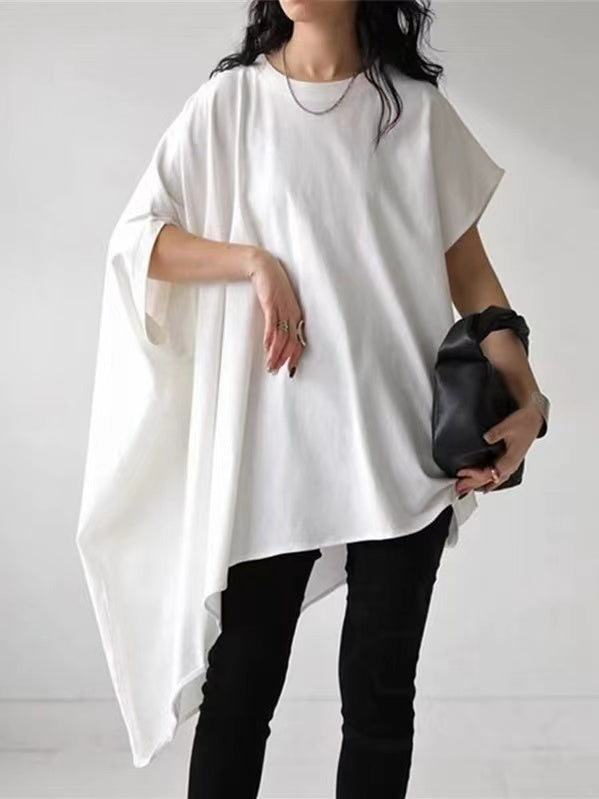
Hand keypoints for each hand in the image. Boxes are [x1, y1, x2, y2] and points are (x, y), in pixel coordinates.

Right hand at [248, 249, 305, 375]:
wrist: (264, 267)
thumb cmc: (272, 287)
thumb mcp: (280, 305)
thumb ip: (281, 320)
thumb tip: (276, 340)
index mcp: (297, 316)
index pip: (300, 341)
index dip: (296, 356)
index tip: (291, 369)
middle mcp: (293, 314)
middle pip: (291, 342)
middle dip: (283, 359)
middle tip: (276, 371)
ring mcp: (283, 309)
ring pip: (281, 336)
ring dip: (275, 353)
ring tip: (270, 364)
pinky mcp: (272, 304)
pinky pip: (272, 324)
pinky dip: (270, 338)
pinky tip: (267, 348)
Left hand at [454, 404, 544, 494]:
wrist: (533, 420)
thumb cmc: (523, 423)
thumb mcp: (509, 425)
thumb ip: (496, 433)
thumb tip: (486, 438)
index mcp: (510, 460)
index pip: (489, 473)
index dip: (474, 475)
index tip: (462, 472)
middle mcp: (510, 466)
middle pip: (488, 480)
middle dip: (472, 484)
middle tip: (458, 487)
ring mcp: (509, 465)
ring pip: (492, 480)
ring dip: (478, 484)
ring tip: (465, 488)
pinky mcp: (508, 462)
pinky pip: (496, 477)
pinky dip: (486, 482)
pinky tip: (481, 486)